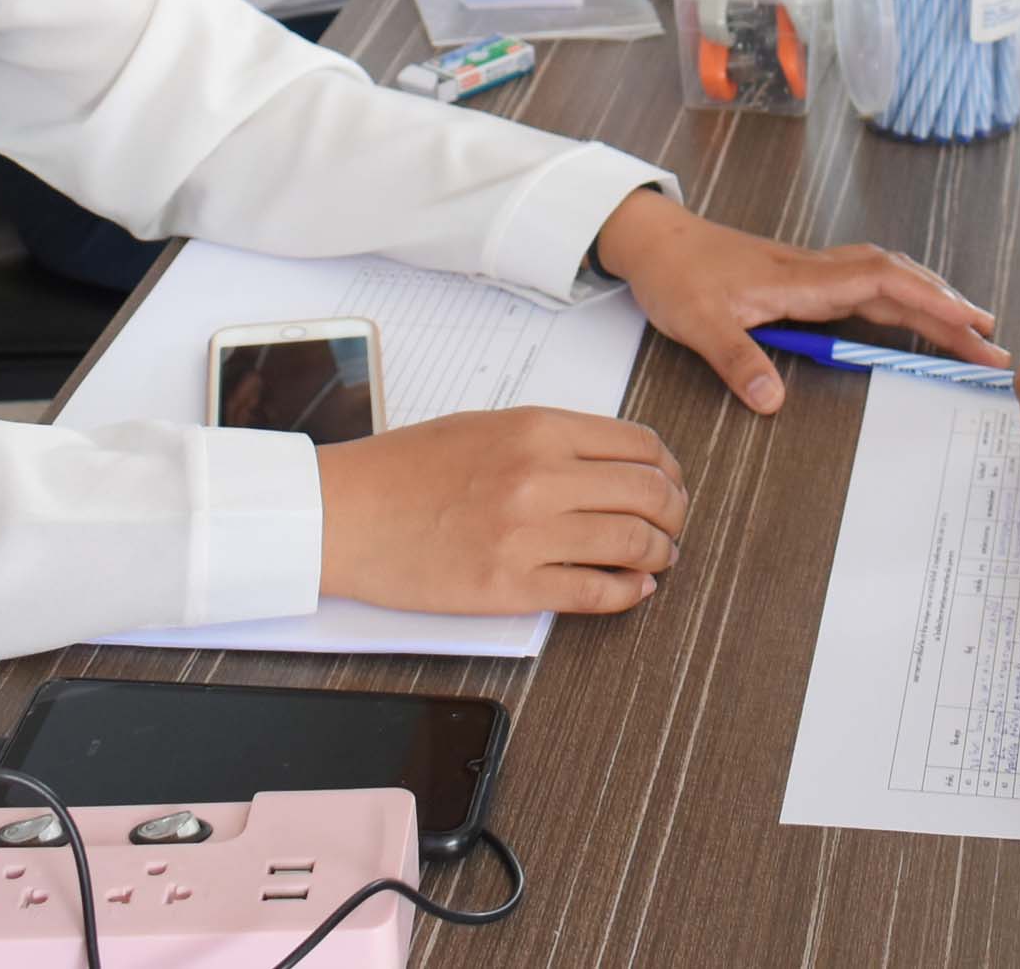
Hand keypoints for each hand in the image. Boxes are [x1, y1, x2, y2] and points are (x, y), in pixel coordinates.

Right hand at [315, 407, 688, 616]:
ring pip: (632, 544)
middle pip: (649, 494)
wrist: (344, 513)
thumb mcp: (487, 426)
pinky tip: (633, 589)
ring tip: (659, 559)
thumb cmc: (405, 469)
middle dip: (675, 514)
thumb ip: (551, 440)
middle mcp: (541, 476)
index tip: (670, 484)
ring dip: (660, 555)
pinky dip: (627, 593)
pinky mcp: (510, 587)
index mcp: (538, 429)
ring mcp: (527, 534)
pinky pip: (594, 593)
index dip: (669, 469)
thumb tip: (613, 464)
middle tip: (673, 526)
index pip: (640, 445)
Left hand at [590, 187, 1004, 410]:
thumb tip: (773, 401)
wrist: (654, 240)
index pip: (882, 285)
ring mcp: (812, 272)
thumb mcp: (700, 324)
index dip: (930, 304)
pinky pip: (869, 280)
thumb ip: (737, 361)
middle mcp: (816, 271)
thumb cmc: (677, 276)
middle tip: (991, 340)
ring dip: (930, 296)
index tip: (970, 326)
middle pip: (899, 280)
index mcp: (801, 280)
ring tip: (969, 324)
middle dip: (948, 307)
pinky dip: (903, 293)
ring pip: (888, 275)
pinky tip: (912, 308)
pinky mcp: (804, 277)